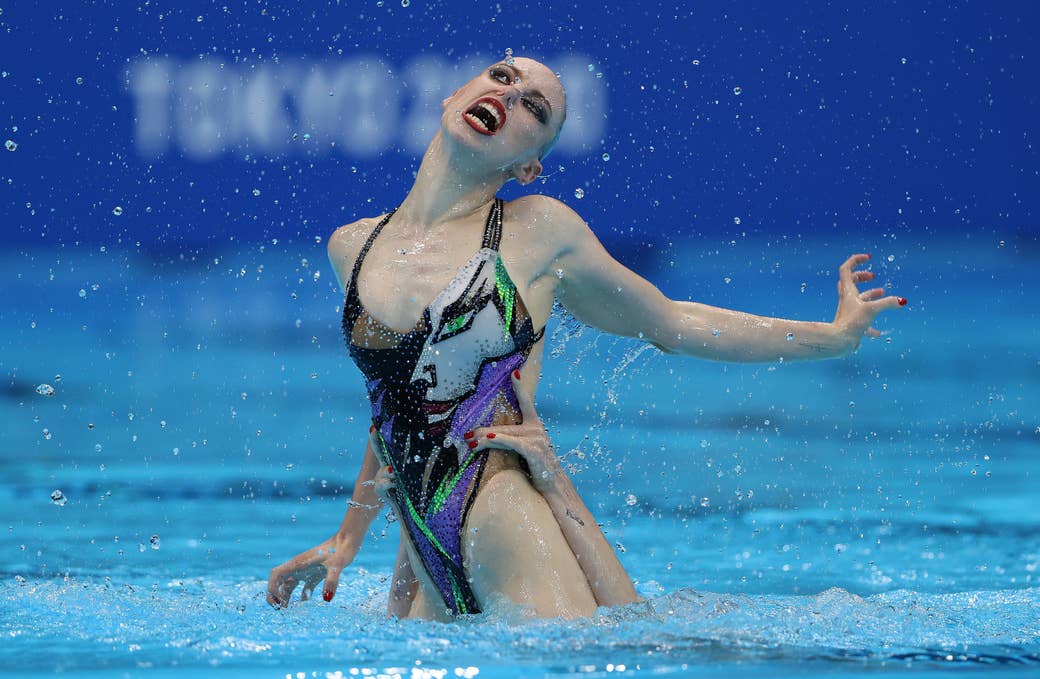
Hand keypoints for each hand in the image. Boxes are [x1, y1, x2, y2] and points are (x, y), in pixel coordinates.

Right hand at [266, 535, 352, 607]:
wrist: (348, 541)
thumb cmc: (341, 550)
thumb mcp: (336, 565)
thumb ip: (331, 581)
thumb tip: (327, 599)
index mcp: (298, 564)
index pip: (276, 575)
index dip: (273, 588)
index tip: (280, 601)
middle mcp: (299, 567)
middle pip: (279, 581)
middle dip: (276, 595)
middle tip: (280, 610)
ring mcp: (306, 570)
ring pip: (290, 585)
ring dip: (286, 597)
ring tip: (288, 610)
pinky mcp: (316, 573)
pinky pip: (304, 587)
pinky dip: (302, 596)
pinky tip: (306, 606)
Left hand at [465, 370, 560, 490]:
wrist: (554, 487)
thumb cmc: (538, 469)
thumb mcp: (524, 452)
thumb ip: (510, 441)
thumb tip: (485, 438)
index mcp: (536, 426)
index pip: (526, 402)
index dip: (520, 387)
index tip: (514, 372)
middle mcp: (537, 429)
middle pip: (505, 425)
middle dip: (483, 431)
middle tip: (466, 435)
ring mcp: (536, 439)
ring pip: (504, 435)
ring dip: (485, 439)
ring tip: (470, 442)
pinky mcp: (533, 450)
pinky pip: (512, 443)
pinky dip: (500, 440)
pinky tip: (488, 438)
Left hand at [832, 253, 905, 350]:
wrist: (838, 342)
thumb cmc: (851, 323)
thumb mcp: (871, 310)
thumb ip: (887, 304)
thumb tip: (903, 301)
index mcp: (848, 292)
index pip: (846, 269)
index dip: (856, 260)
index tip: (869, 258)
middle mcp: (847, 300)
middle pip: (850, 281)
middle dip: (861, 276)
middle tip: (872, 276)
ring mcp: (848, 311)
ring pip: (857, 298)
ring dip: (869, 294)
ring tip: (882, 292)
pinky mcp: (851, 324)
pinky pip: (862, 319)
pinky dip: (871, 322)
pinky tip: (879, 333)